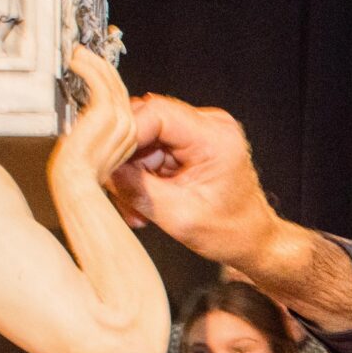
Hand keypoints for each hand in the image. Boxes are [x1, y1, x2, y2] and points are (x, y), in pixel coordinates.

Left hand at [55, 47, 140, 186]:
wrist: (77, 185)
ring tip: (78, 53)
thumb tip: (80, 124)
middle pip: (118, 86)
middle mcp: (128, 125)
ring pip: (110, 81)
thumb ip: (93, 135)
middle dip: (100, 66)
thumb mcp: (91, 152)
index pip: (120, 100)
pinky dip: (87, 68)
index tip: (93, 69)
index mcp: (128, 135)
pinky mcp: (106, 113)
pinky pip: (98, 82)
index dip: (107, 81)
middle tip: (84, 54)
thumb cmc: (78, 176)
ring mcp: (120, 119)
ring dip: (92, 63)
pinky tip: (75, 62)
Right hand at [106, 93, 287, 271]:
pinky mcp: (190, 142)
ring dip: (131, 172)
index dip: (122, 133)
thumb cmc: (230, 232)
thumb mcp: (177, 216)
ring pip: (143, 137)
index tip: (101, 159)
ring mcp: (200, 131)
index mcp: (215, 138)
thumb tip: (99, 168)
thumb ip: (136, 188)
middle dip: (124, 158)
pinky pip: (151, 148)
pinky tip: (143, 200)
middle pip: (144, 121)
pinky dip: (141, 174)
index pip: (154, 112)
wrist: (252, 240)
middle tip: (117, 191)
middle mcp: (210, 125)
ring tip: (136, 207)